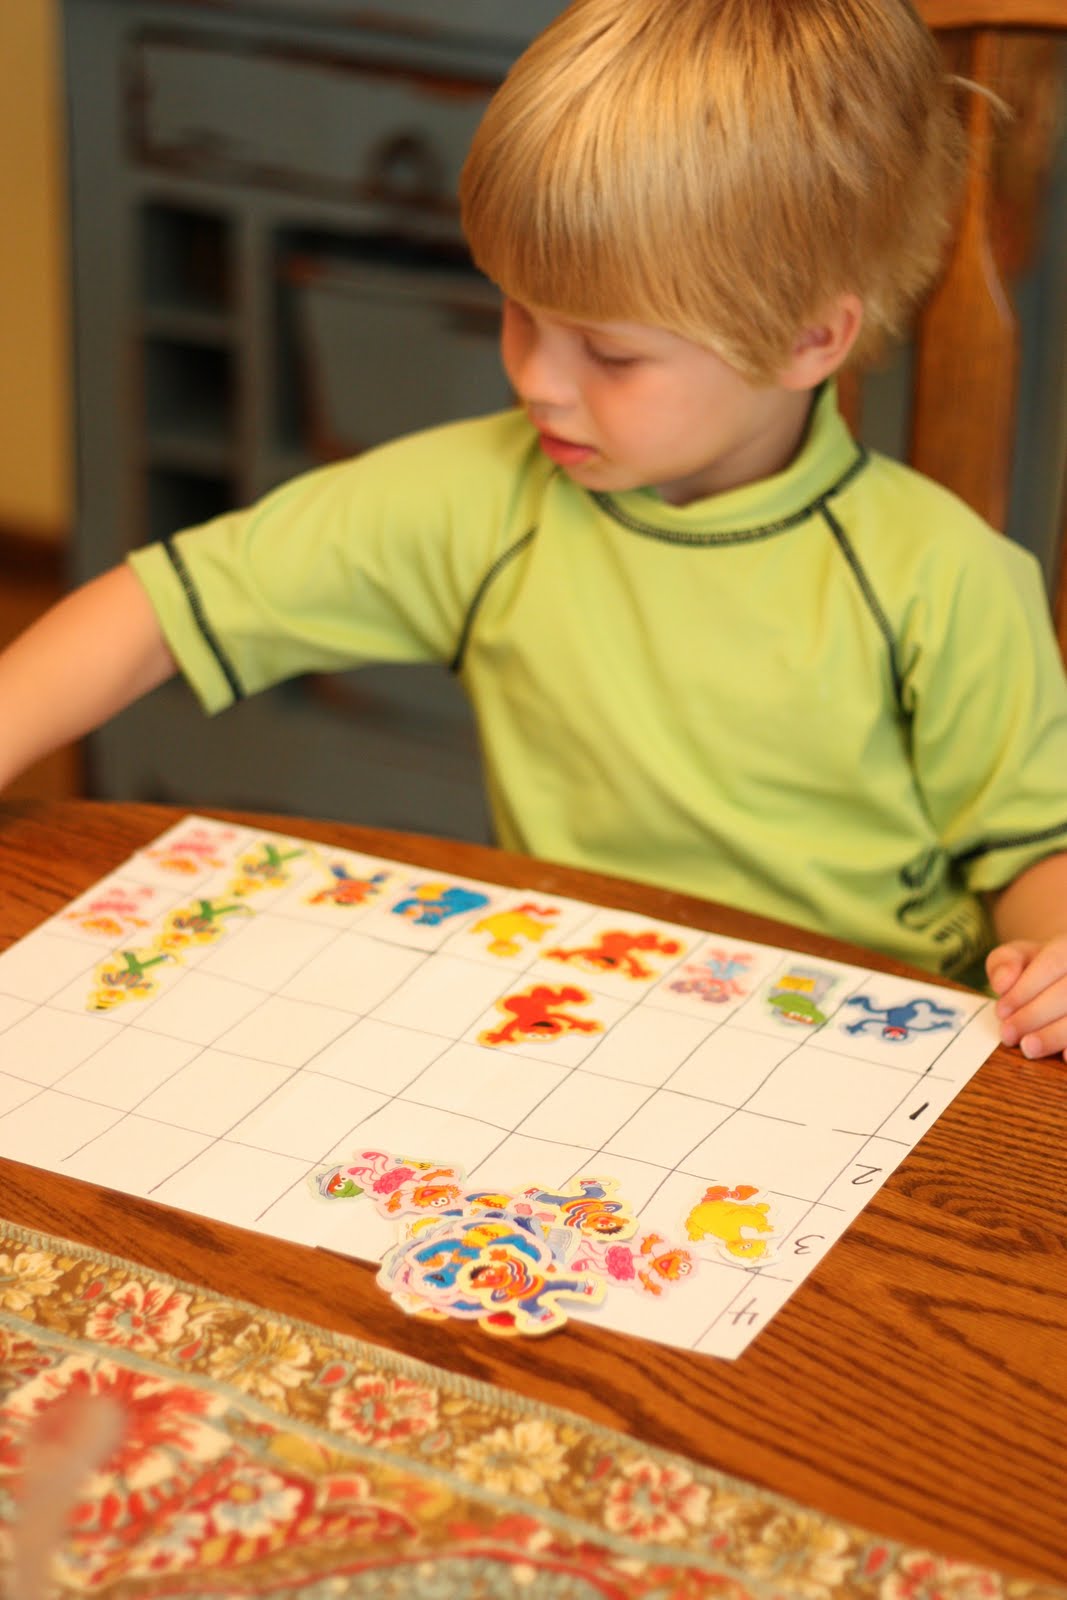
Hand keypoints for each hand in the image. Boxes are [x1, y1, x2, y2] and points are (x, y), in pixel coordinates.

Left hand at [986, 936, 1066, 1060]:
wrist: (1066, 976)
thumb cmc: (1039, 967)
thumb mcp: (1018, 957)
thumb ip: (1004, 963)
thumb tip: (1002, 983)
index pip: (1053, 963)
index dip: (1025, 989)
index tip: (1001, 1012)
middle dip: (1035, 1015)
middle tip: (1008, 1035)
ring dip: (1056, 1035)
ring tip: (1029, 1047)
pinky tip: (1065, 1057)